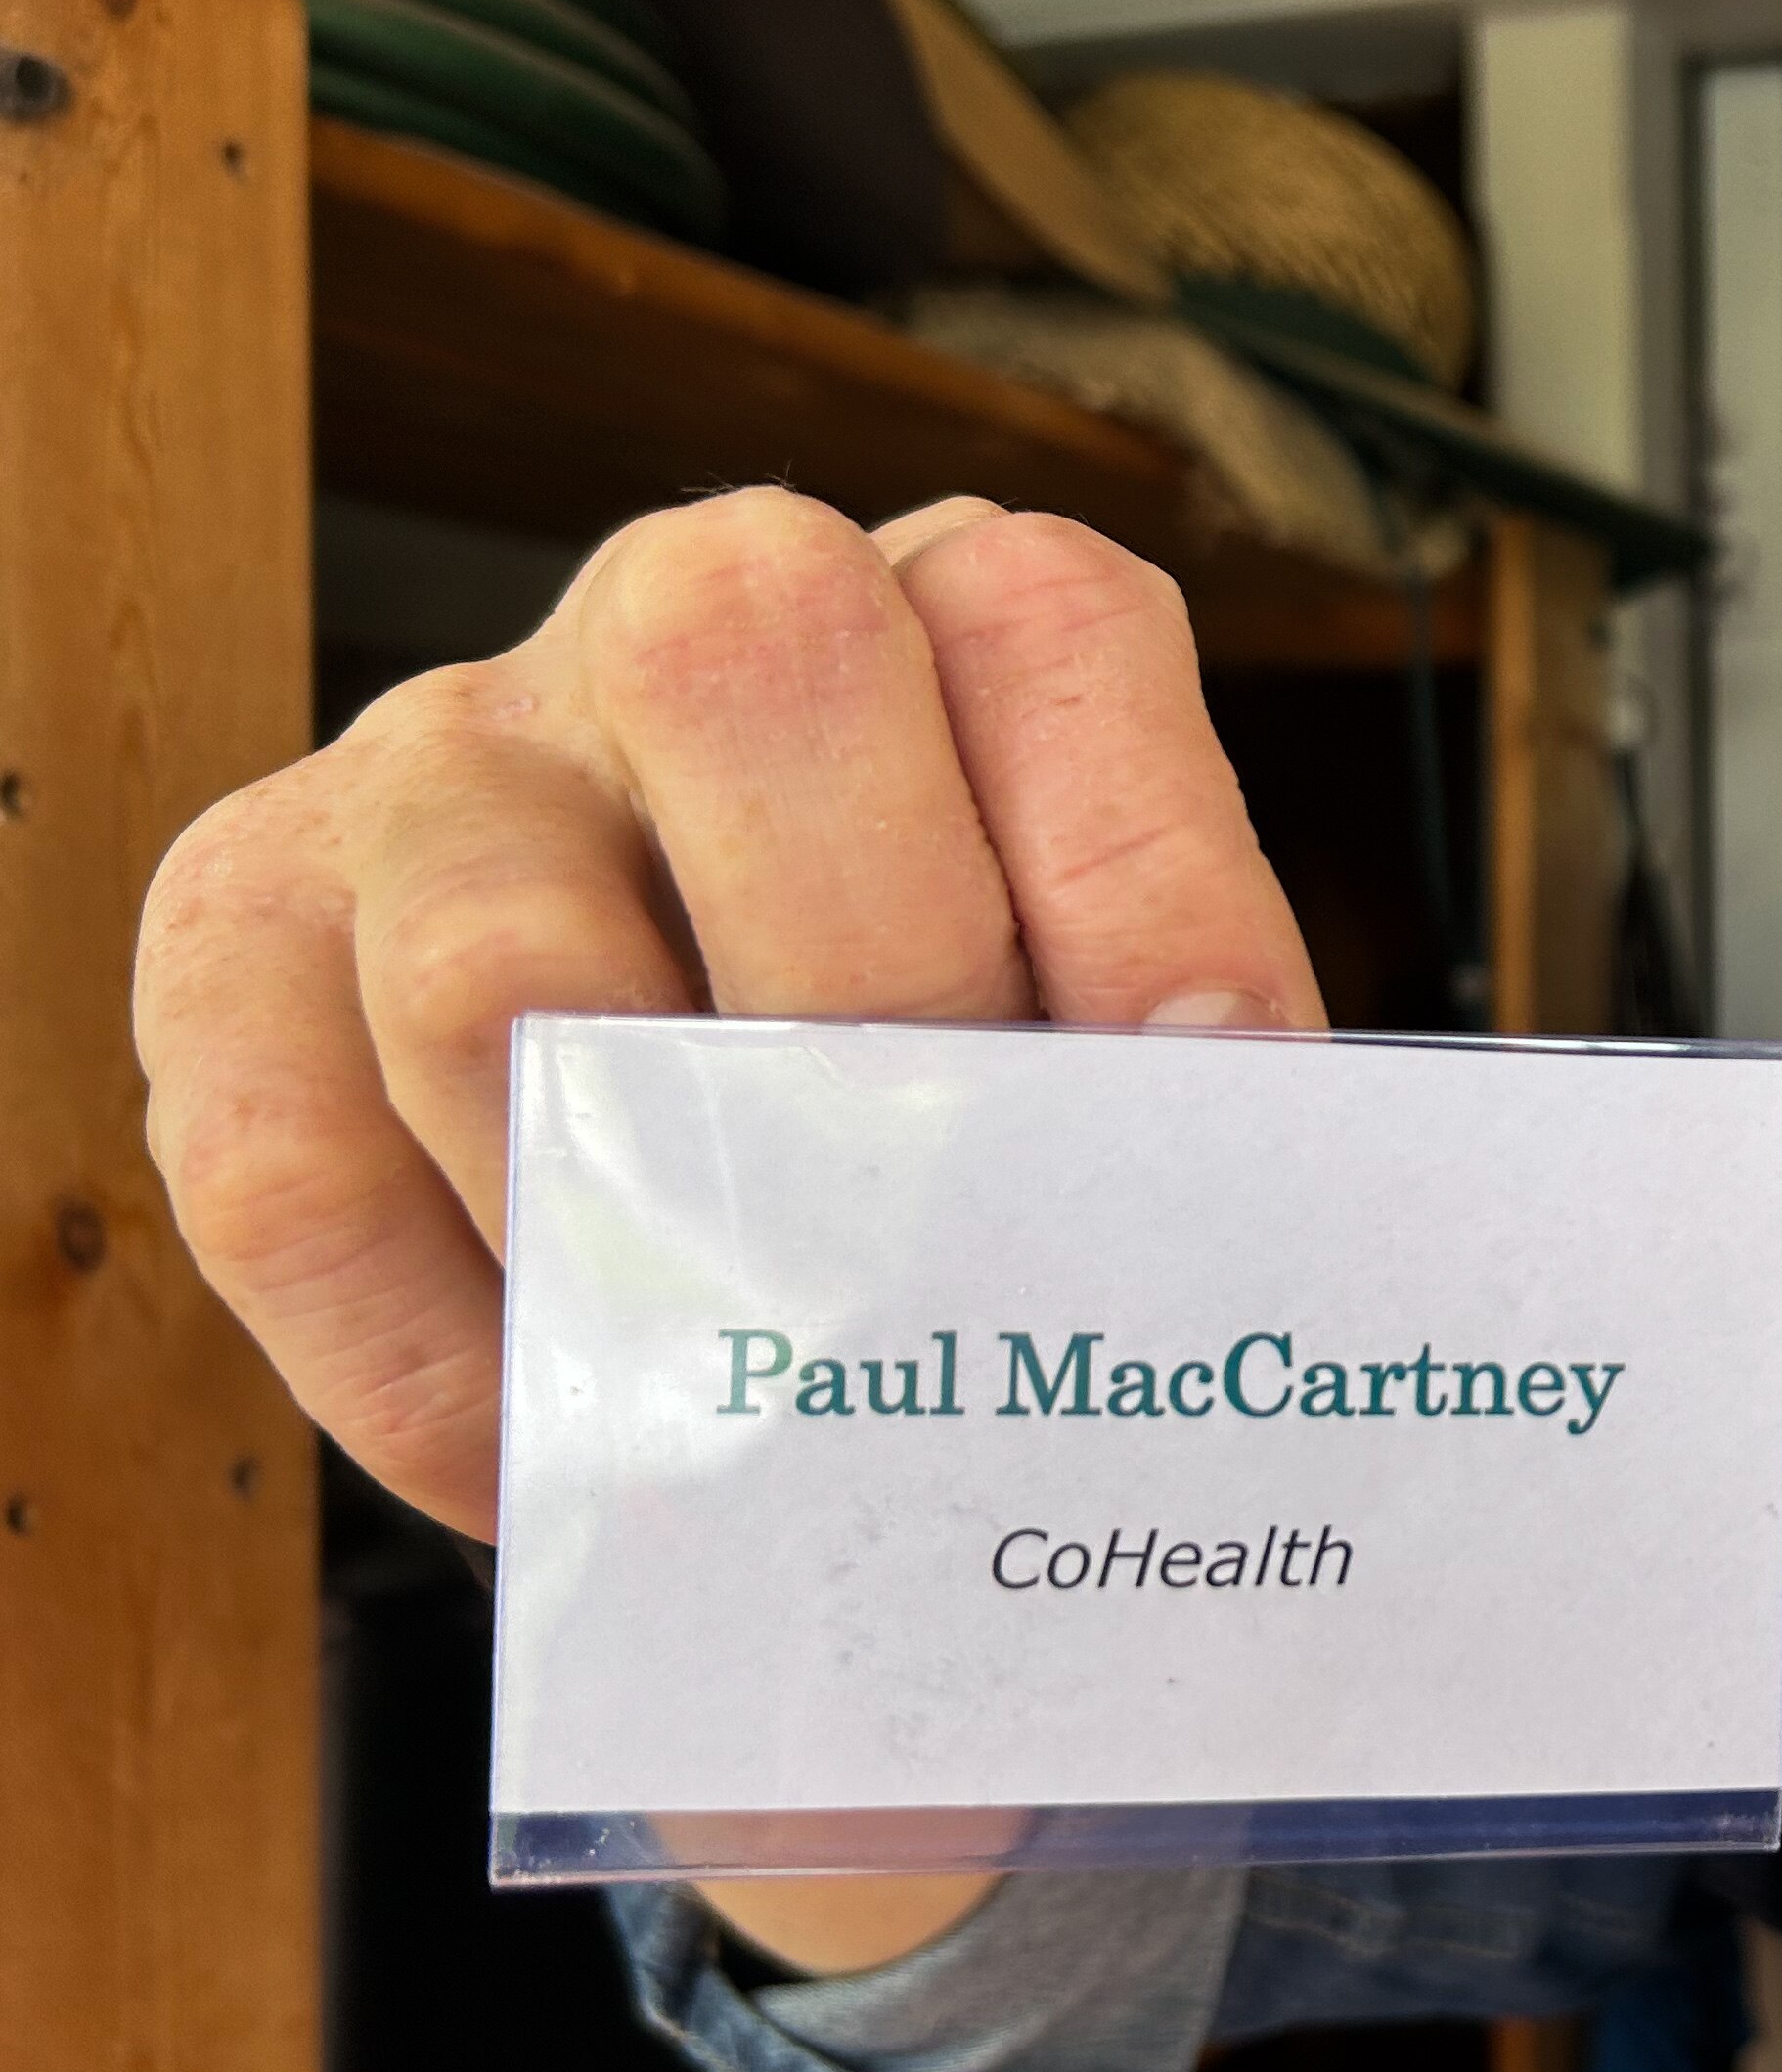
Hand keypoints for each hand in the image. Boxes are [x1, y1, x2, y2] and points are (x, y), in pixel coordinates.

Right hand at [137, 491, 1325, 1965]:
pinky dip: (439, 1358)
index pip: (1042, 623)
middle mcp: (676, 627)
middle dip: (881, 996)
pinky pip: (287, 1160)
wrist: (684, 1083)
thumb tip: (1250, 1238)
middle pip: (744, 675)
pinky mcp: (242, 934)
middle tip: (953, 1243)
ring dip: (646, 1207)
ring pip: (496, 949)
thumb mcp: (1088, 1032)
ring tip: (759, 1387)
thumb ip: (1162, 1100)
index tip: (1213, 1085)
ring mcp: (439, 768)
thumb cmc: (951, 1076)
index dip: (1143, 863)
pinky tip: (561, 1455)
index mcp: (942, 616)